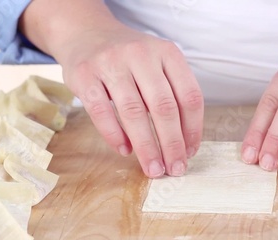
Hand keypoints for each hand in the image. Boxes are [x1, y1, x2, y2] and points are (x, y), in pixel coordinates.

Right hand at [58, 26, 203, 177]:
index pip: (189, 96)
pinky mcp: (84, 75)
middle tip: (175, 169)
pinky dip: (115, 135)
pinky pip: (101, 111)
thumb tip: (184, 144)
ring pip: (133, 112)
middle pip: (164, 107)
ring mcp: (111, 63)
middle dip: (172, 144)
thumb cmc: (131, 60)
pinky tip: (125, 150)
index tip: (190, 152)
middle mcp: (141, 54)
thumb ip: (173, 95)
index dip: (193, 129)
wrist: (86, 34)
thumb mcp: (158, 65)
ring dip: (146, 146)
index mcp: (167, 53)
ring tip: (153, 168)